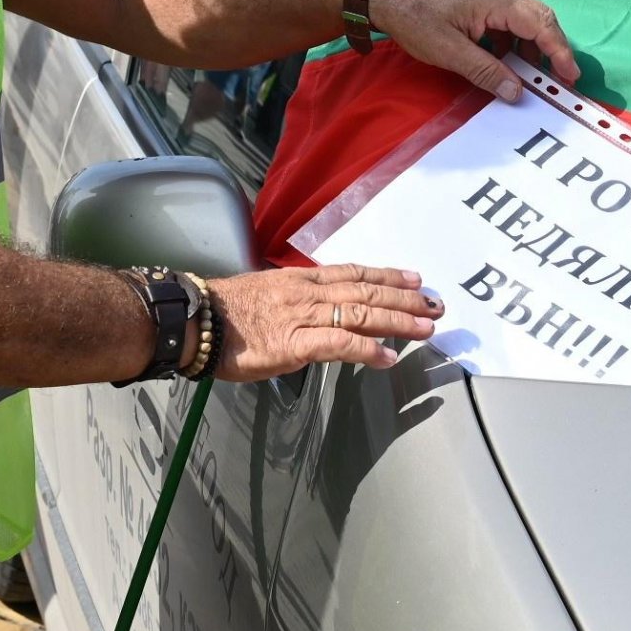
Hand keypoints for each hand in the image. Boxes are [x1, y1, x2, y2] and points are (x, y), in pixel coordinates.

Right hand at [208, 264, 442, 380]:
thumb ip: (297, 302)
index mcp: (301, 279)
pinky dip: (367, 350)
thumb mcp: (268, 294)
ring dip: (398, 321)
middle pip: (367, 292)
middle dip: (405, 299)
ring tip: (426, 328)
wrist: (194, 320)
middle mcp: (309, 292)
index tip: (415, 279)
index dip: (387, 276)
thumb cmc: (225, 312)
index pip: (354, 272)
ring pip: (361, 314)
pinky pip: (339, 345)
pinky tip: (388, 357)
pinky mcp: (295, 343)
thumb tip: (319, 313)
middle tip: (436, 305)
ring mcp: (304, 316)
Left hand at [367, 0, 580, 101]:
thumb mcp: (448, 51)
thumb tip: (516, 92)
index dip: (559, 51)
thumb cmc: (413, 17)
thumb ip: (484, 71)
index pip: (540, 24)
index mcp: (495, 0)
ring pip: (524, 19)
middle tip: (560, 79)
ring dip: (531, 47)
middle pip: (539, 18)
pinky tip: (502, 62)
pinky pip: (507, 20)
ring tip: (530, 77)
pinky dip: (513, 42)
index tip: (570, 76)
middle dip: (552, 49)